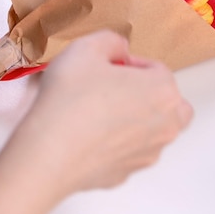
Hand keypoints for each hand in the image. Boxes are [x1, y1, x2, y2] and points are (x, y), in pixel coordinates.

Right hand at [16, 29, 193, 193]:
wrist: (48, 151)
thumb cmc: (70, 99)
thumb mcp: (85, 48)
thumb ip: (111, 40)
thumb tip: (120, 49)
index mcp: (163, 90)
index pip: (155, 69)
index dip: (127, 64)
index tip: (103, 68)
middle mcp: (166, 124)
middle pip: (165, 102)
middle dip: (143, 93)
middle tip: (109, 89)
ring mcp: (148, 153)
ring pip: (150, 129)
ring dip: (132, 118)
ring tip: (95, 112)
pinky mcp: (127, 173)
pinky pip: (128, 151)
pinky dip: (115, 143)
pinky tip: (87, 135)